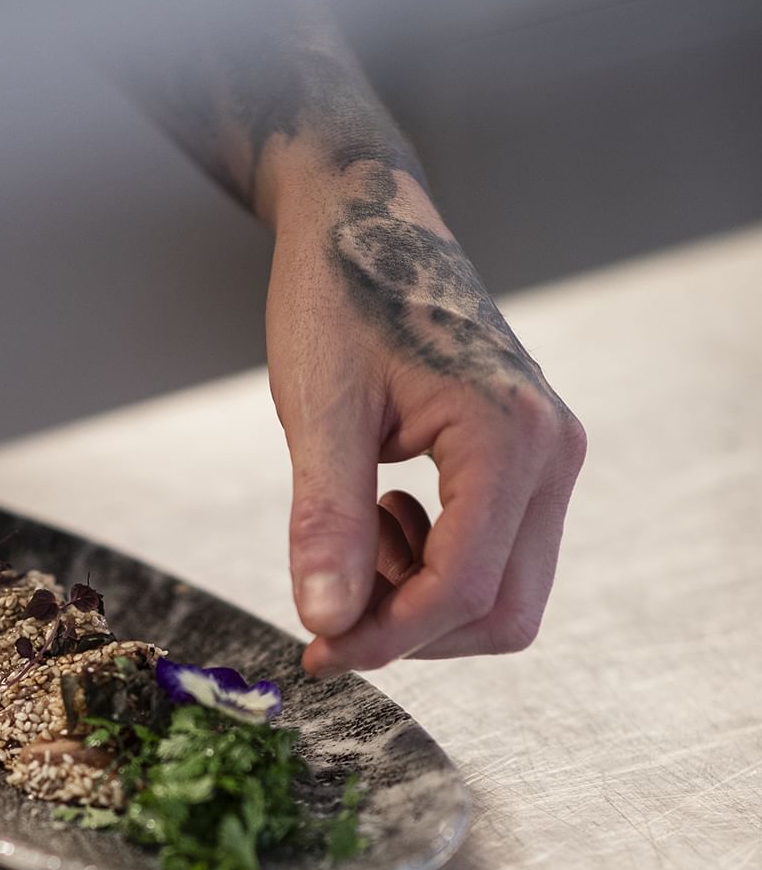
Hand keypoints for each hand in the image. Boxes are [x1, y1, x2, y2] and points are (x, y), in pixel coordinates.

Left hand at [265, 157, 586, 672]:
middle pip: (503, 611)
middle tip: (331, 604)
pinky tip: (382, 514)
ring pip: (504, 593)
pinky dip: (434, 567)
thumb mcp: (320, 411)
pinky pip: (497, 555)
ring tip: (355, 532)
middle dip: (413, 631)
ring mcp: (549, 455)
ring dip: (422, 598)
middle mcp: (552, 450)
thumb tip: (325, 623)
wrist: (364, 219)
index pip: (464, 589)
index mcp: (511, 436)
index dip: (387, 638)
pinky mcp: (530, 459)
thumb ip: (326, 521)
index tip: (318, 650)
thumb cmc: (340, 297)